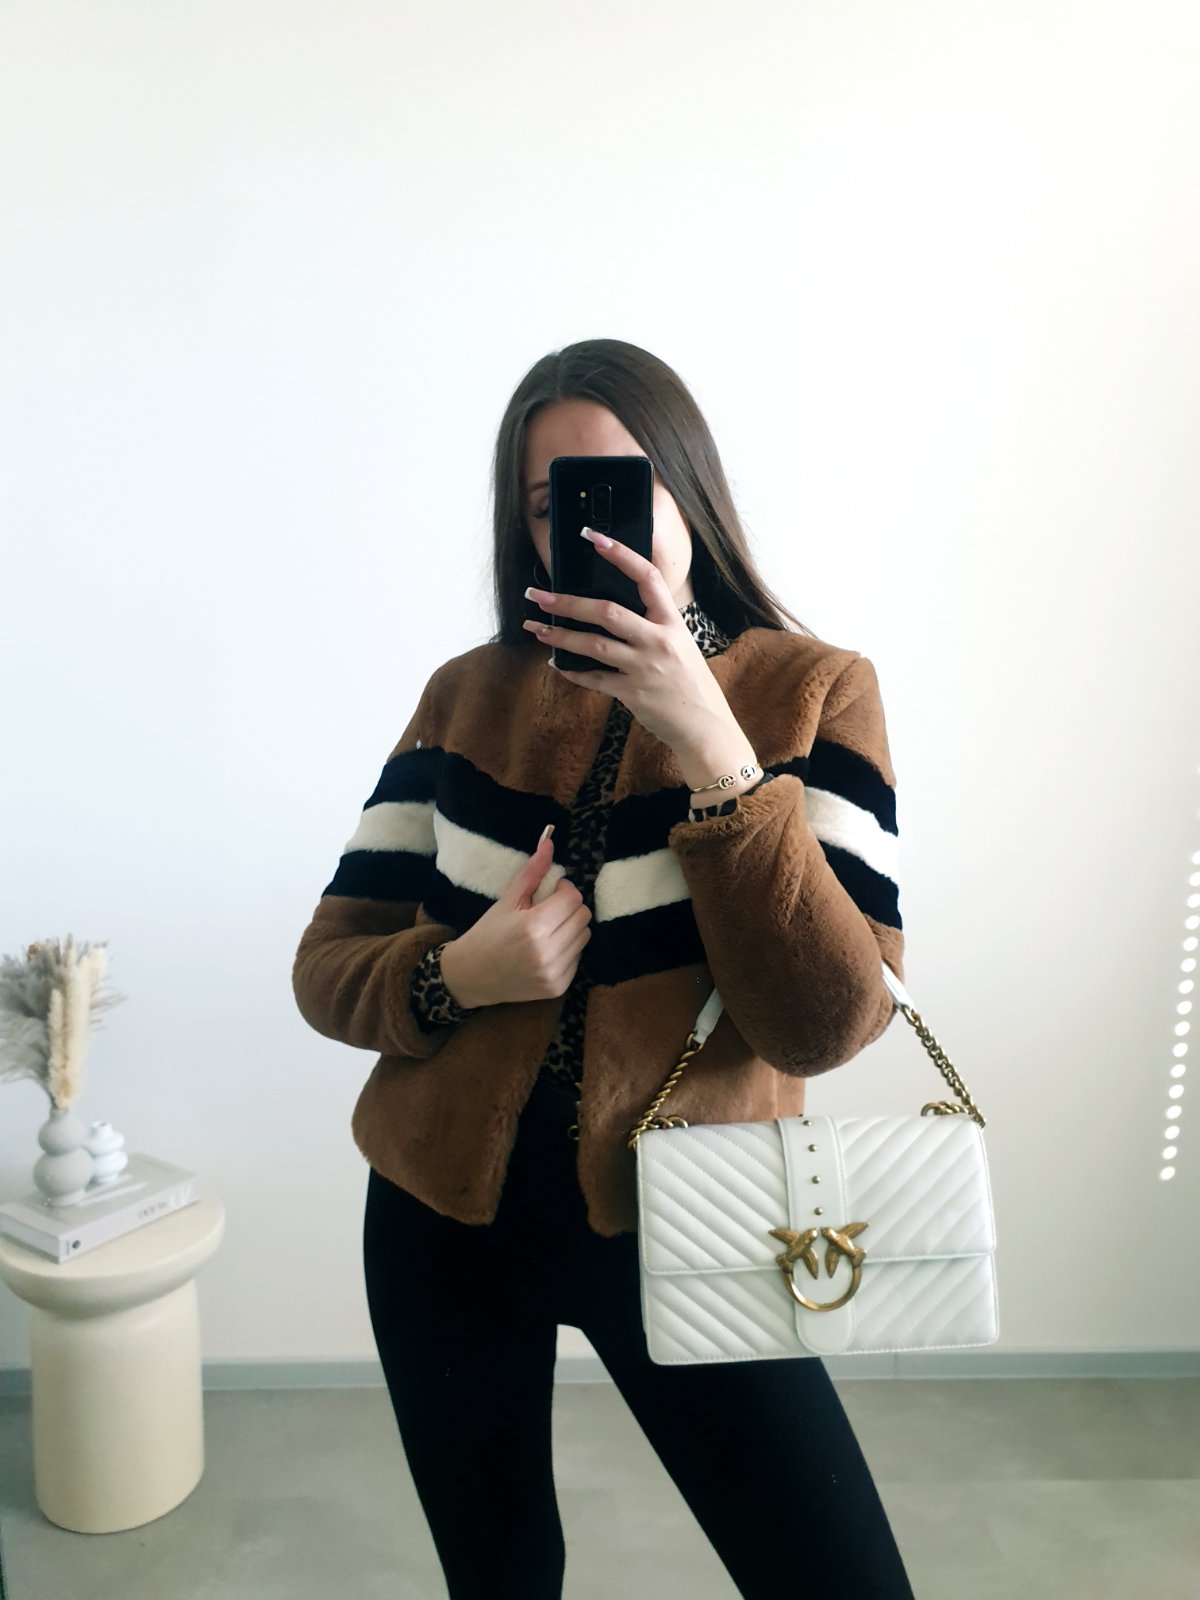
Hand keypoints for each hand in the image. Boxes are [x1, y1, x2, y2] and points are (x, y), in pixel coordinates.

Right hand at [441, 828, 591, 1007]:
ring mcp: (554, 973)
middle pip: (583, 916)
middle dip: (569, 908)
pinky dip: (567, 949)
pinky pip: (578, 957)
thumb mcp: (507, 900)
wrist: (471, 976)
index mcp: (534, 927)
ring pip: (584, 936)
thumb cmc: (488, 933)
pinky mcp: (558, 987)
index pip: (573, 898)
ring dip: (571, 928)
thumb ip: (532, 871)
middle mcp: (547, 952)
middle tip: (548, 910)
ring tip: (548, 930)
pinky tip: (547, 949)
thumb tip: (549, 841)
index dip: (563, 890)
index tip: (549, 892)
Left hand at [521, 527, 735, 756]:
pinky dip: (573, 671)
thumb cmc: (689, 681)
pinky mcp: (633, 693)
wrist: (705, 725)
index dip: (621, 554)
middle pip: (608, 612)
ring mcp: (645, 668)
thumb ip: (652, 624)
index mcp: (672, 622)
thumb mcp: (680, 643)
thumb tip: (611, 608)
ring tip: (536, 628)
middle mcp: (658, 641)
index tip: (593, 537)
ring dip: (560, 635)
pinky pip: (594, 679)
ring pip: (594, 645)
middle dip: (568, 602)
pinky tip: (557, 663)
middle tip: (538, 594)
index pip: (648, 577)